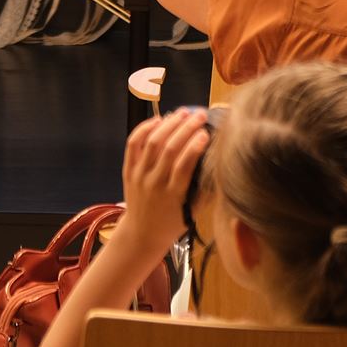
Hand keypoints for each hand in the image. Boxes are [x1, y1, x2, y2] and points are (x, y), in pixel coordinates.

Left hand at [117, 108, 210, 255]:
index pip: (184, 165)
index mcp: (174, 195)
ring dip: (169, 124)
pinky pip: (133, 144)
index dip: (195, 146)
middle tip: (199, 115)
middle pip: (169, 149)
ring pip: (152, 143)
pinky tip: (159, 120)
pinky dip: (145, 128)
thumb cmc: (172, 222)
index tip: (206, 133)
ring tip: (183, 113)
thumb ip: (205, 189)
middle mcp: (155, 184)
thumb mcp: (193, 211)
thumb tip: (218, 162)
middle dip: (186, 128)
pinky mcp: (128, 170)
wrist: (142, 233)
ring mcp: (139, 176)